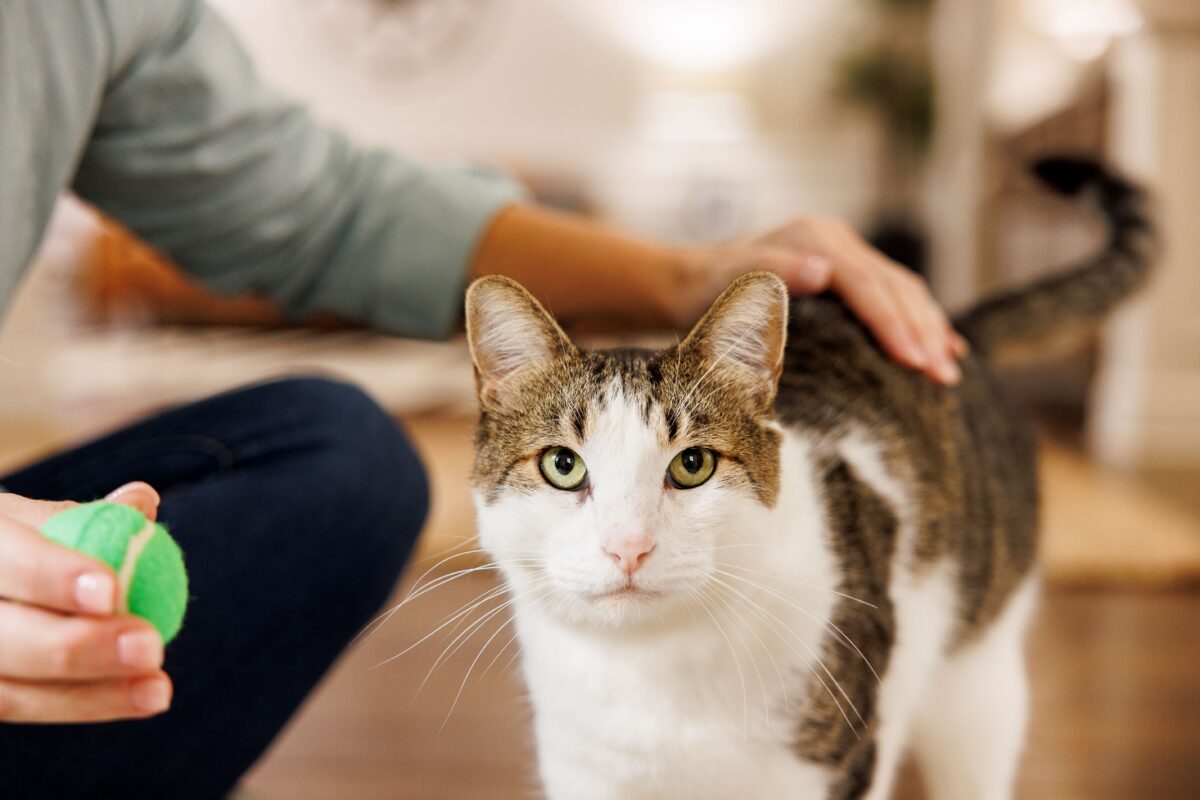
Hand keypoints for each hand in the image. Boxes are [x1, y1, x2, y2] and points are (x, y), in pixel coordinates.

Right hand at [0, 483, 173, 722]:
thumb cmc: (14, 546)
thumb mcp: (33, 521)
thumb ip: (87, 517)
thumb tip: (142, 500)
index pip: (5, 559)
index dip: (51, 575)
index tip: (110, 591)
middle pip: (2, 638)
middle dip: (79, 647)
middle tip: (150, 647)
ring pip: (8, 692)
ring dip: (91, 693)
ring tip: (157, 688)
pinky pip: (22, 706)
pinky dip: (84, 704)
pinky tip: (139, 698)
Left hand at [677, 217, 968, 383]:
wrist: (690, 285)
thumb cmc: (705, 293)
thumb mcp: (729, 284)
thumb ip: (773, 272)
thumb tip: (822, 271)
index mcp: (814, 239)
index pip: (868, 284)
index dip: (895, 323)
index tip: (915, 360)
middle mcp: (835, 242)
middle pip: (894, 287)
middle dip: (923, 332)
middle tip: (943, 376)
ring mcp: (844, 255)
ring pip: (902, 290)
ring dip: (930, 330)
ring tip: (949, 371)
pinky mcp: (847, 274)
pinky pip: (894, 296)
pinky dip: (920, 321)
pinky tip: (945, 346)